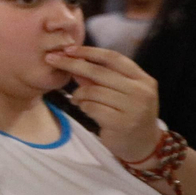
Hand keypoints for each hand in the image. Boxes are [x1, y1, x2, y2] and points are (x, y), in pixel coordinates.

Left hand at [45, 44, 161, 161]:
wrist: (144, 145)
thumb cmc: (128, 113)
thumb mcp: (118, 92)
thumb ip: (98, 76)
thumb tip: (72, 58)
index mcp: (143, 79)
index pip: (113, 58)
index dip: (89, 51)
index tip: (68, 49)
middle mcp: (141, 92)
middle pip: (99, 72)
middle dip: (72, 64)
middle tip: (51, 60)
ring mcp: (134, 109)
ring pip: (93, 91)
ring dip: (79, 93)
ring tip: (77, 98)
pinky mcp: (122, 124)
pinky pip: (92, 107)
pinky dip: (84, 106)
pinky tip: (85, 109)